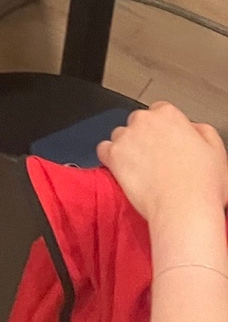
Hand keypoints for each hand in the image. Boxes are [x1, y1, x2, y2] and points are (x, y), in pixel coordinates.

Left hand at [97, 102, 227, 225]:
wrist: (184, 209)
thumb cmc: (202, 187)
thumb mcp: (216, 152)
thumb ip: (203, 132)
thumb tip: (194, 128)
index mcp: (169, 115)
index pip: (160, 111)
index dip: (164, 129)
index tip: (166, 142)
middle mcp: (145, 121)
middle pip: (138, 122)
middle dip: (145, 137)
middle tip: (156, 159)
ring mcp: (126, 136)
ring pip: (120, 136)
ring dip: (128, 148)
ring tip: (141, 169)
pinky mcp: (113, 155)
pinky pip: (103, 150)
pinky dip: (110, 159)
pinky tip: (123, 171)